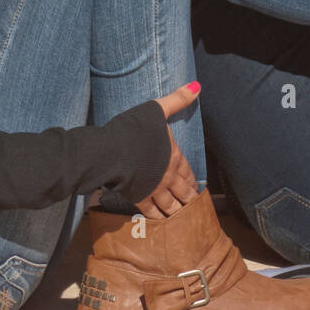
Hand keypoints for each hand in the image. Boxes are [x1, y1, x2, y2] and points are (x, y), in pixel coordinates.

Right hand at [138, 82, 201, 217]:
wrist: (112, 151)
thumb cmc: (134, 129)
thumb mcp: (157, 109)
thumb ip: (177, 99)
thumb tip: (197, 86)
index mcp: (174, 156)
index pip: (187, 171)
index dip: (192, 181)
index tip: (197, 190)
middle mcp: (168, 176)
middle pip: (182, 191)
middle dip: (188, 200)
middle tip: (193, 208)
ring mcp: (154, 189)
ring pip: (170, 205)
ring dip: (176, 212)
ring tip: (180, 218)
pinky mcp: (139, 198)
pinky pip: (151, 211)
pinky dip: (157, 218)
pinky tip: (159, 222)